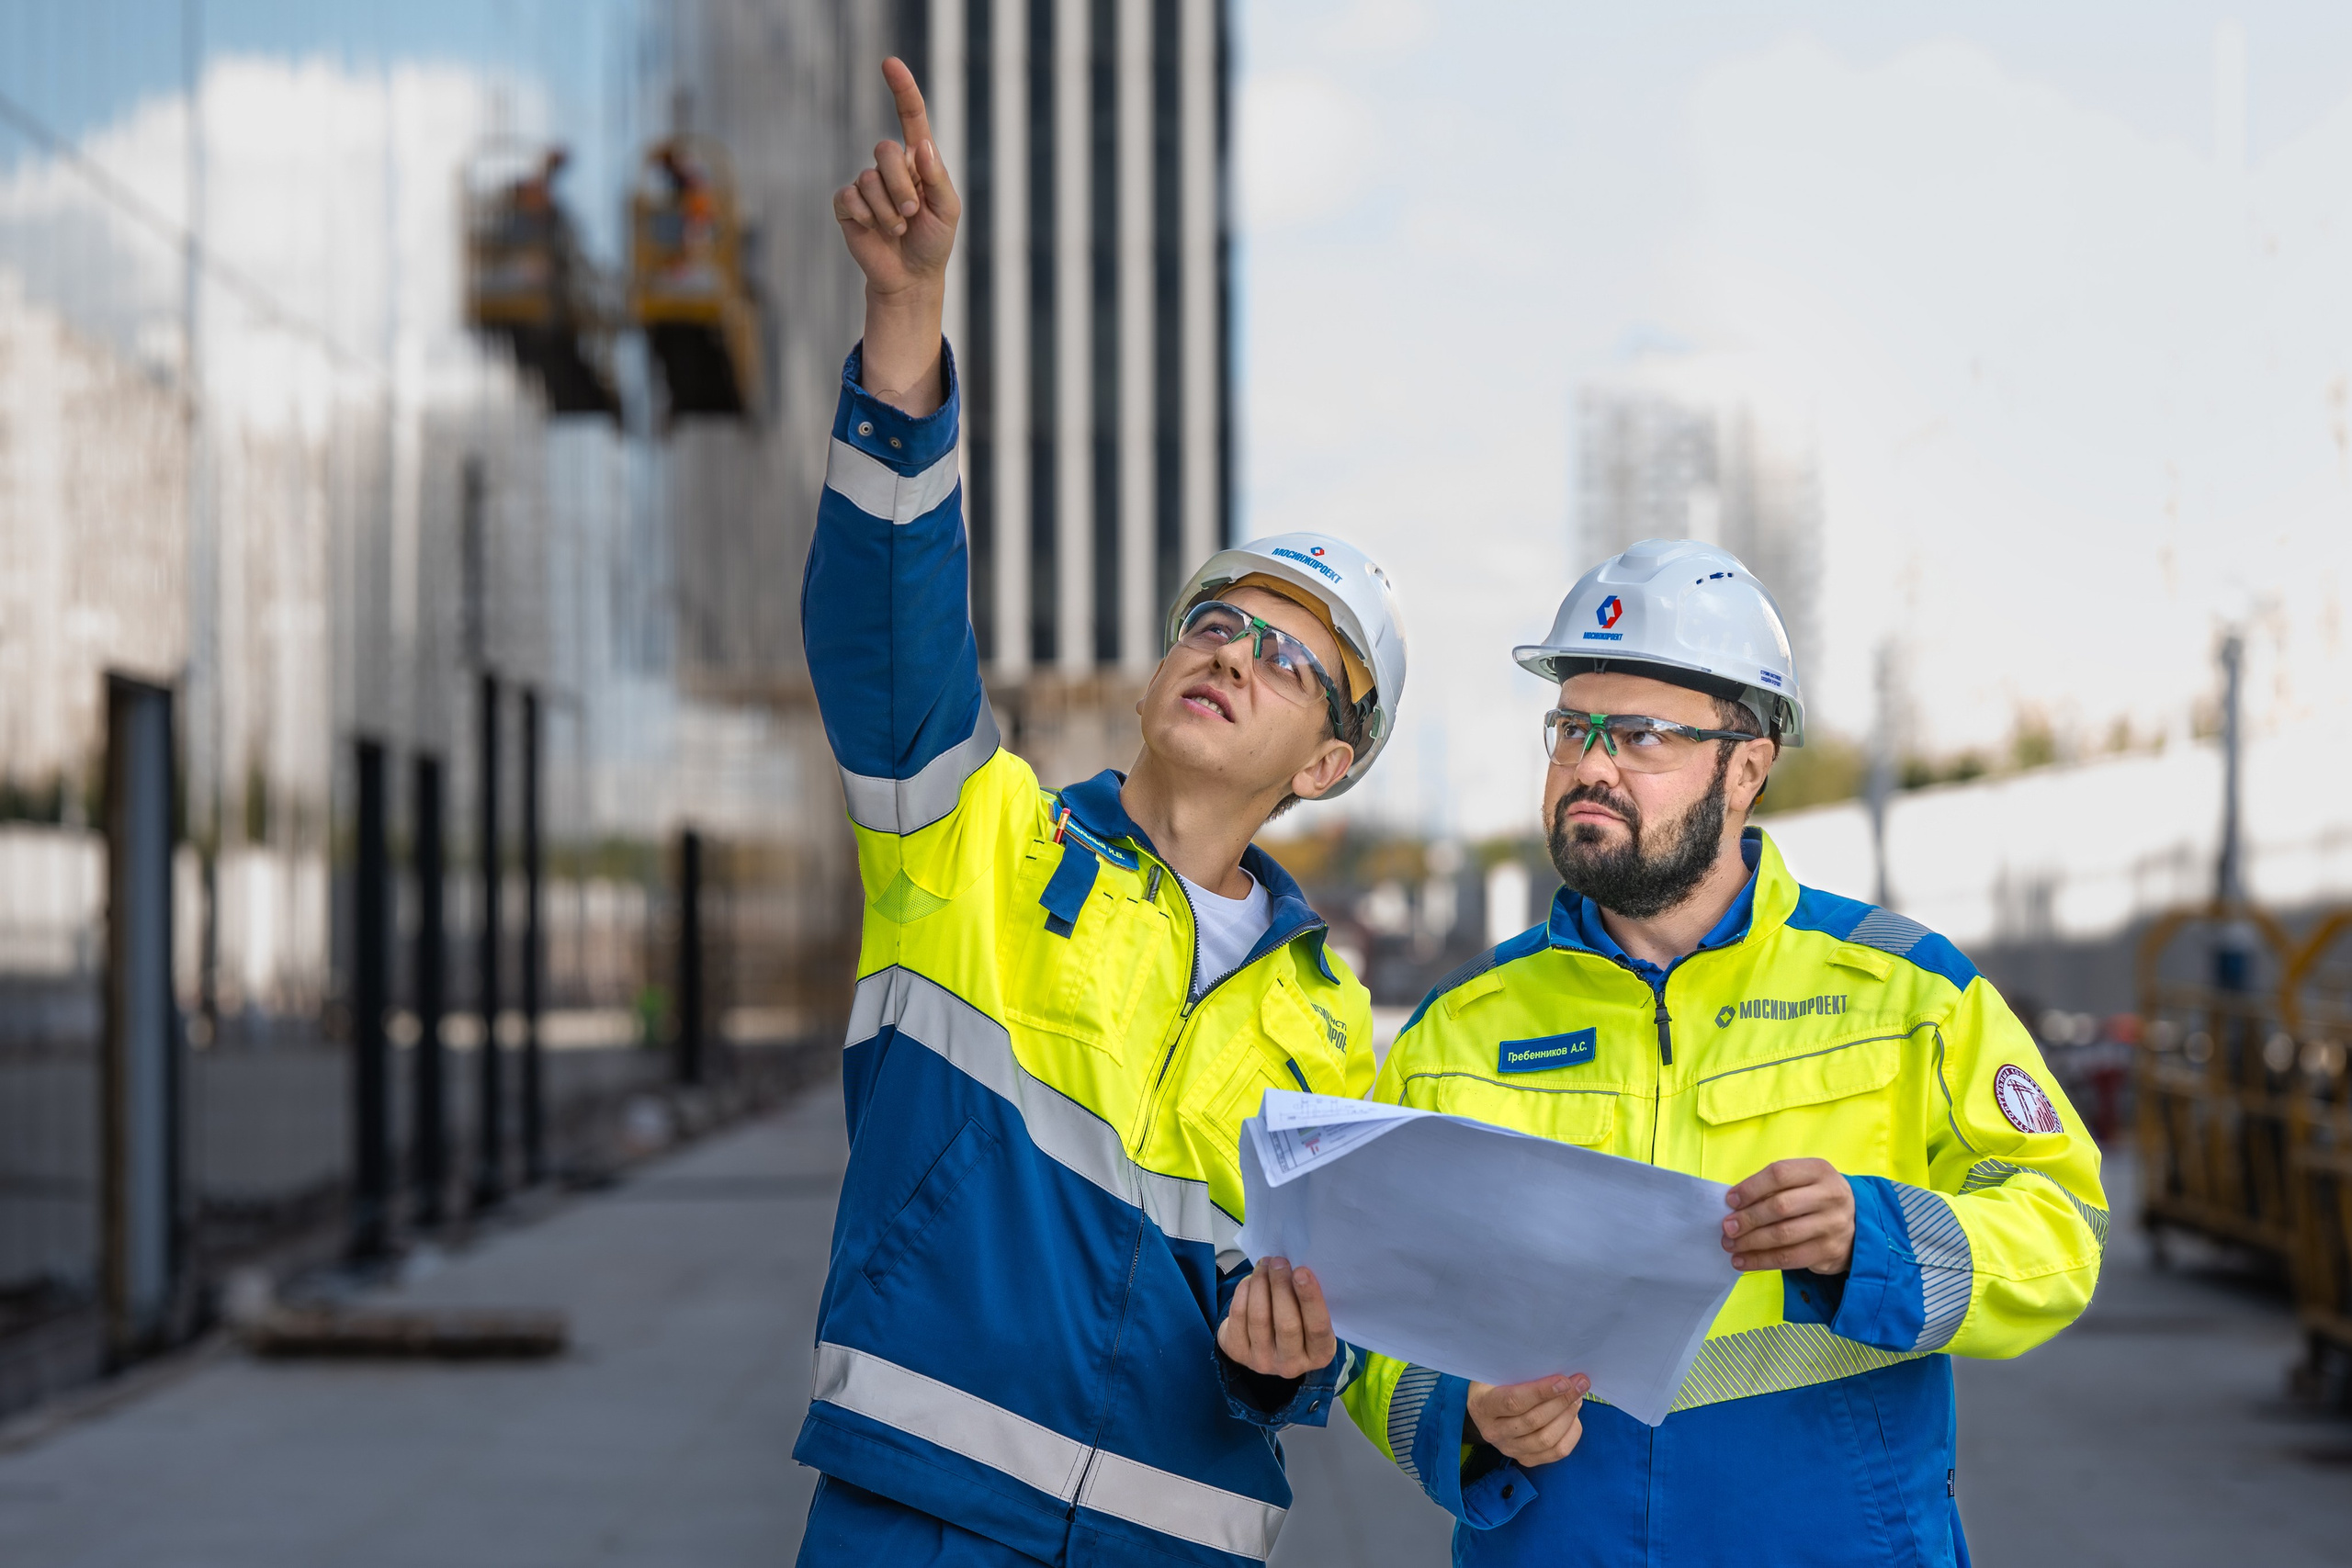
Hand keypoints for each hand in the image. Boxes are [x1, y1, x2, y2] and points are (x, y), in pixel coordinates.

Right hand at [834, 58, 958, 295]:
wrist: (911, 278)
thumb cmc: (933, 241)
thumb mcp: (947, 210)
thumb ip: (937, 177)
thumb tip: (920, 144)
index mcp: (918, 161)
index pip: (910, 117)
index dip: (902, 89)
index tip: (890, 63)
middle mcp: (890, 167)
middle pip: (884, 150)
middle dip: (901, 184)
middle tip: (912, 213)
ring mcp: (866, 185)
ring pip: (868, 178)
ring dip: (888, 209)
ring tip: (898, 229)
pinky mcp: (847, 205)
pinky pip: (850, 197)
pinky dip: (866, 216)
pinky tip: (875, 229)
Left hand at [1217, 1257, 1337, 1379]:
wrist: (1263, 1344)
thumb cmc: (1295, 1321)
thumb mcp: (1310, 1317)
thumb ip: (1308, 1300)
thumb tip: (1297, 1269)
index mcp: (1319, 1354)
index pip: (1317, 1328)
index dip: (1310, 1298)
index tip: (1301, 1271)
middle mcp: (1292, 1365)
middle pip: (1286, 1324)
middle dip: (1281, 1286)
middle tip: (1279, 1262)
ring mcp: (1263, 1362)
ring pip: (1260, 1317)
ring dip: (1261, 1284)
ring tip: (1264, 1264)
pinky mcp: (1238, 1353)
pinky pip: (1238, 1316)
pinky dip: (1243, 1292)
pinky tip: (1250, 1280)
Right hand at [1466, 1374, 1588, 1466]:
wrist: (1486, 1407)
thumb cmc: (1495, 1382)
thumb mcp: (1498, 1371)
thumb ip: (1522, 1371)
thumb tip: (1558, 1368)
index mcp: (1482, 1406)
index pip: (1514, 1401)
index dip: (1541, 1392)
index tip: (1564, 1381)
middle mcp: (1493, 1432)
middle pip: (1534, 1421)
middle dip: (1562, 1401)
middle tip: (1580, 1384)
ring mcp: (1509, 1449)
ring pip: (1547, 1439)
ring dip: (1568, 1416)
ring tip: (1577, 1398)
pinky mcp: (1525, 1459)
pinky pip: (1556, 1453)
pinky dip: (1571, 1434)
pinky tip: (1574, 1417)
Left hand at [1723, 1158, 1855, 1274]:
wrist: (1858, 1222)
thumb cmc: (1816, 1197)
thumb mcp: (1804, 1180)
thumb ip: (1775, 1187)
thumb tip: (1734, 1205)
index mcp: (1819, 1171)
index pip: (1779, 1174)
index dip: (1751, 1187)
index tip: (1730, 1200)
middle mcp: (1830, 1196)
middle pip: (1780, 1207)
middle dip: (1748, 1218)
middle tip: (1727, 1227)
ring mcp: (1832, 1225)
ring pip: (1783, 1235)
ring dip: (1750, 1242)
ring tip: (1730, 1245)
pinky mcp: (1829, 1251)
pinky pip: (1789, 1258)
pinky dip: (1761, 1261)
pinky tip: (1742, 1261)